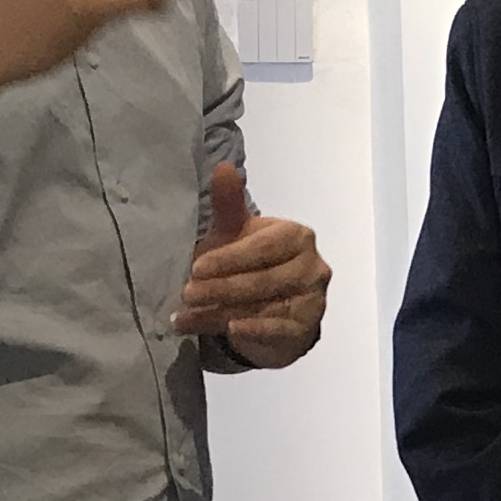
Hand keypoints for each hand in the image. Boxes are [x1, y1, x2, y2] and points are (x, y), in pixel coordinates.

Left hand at [174, 163, 330, 365]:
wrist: (272, 307)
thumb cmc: (250, 263)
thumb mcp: (236, 233)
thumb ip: (229, 204)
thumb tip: (223, 168)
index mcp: (297, 236)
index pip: (264, 247)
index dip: (230, 258)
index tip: (196, 268)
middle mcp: (313, 267)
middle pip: (264, 279)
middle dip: (221, 288)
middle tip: (186, 294)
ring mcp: (314, 301)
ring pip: (265, 307)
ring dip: (223, 313)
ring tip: (187, 317)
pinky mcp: (307, 330)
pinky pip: (278, 331)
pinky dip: (251, 332)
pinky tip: (228, 331)